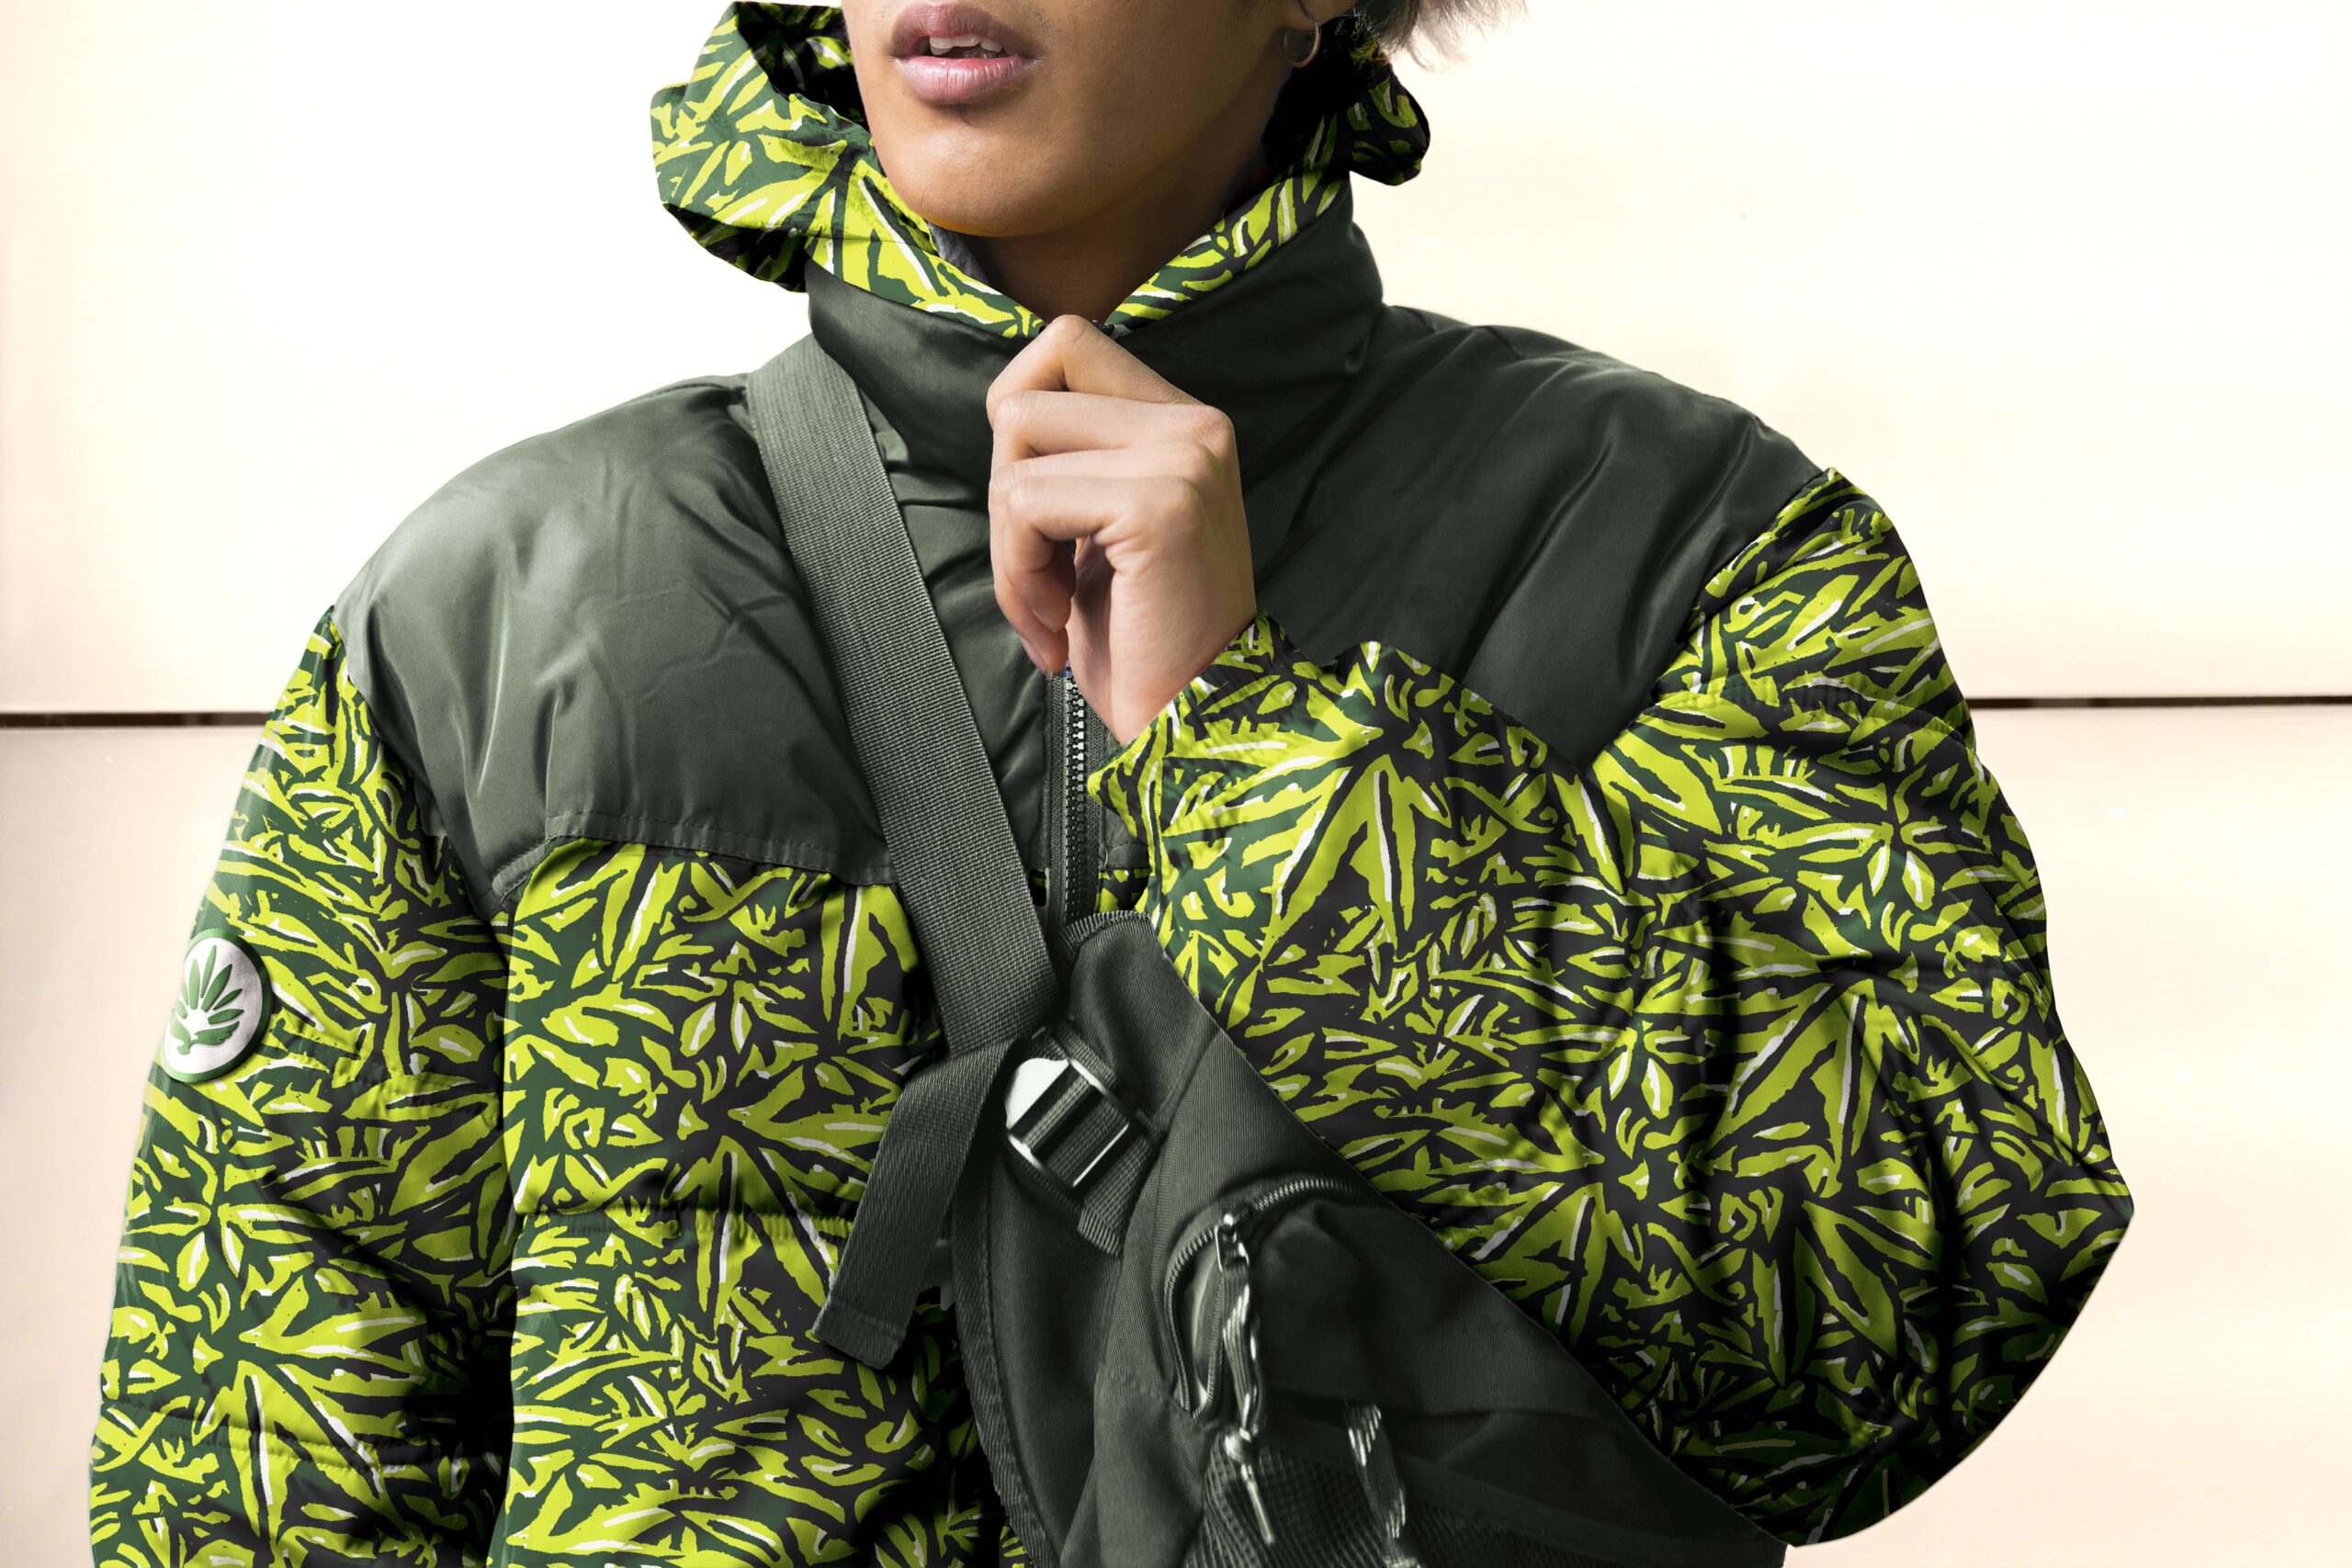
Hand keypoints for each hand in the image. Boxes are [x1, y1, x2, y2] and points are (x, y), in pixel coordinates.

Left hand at [985, 314, 1256, 748]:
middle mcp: (1195, 426)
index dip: (1018, 415)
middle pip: (1025, 396)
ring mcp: (1181, 459)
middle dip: (1004, 494)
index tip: (1035, 505)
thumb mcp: (1106, 523)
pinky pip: (1026, 502)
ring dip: (1008, 543)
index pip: (1068, 343)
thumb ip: (1077, 454)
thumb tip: (1007, 409)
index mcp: (1186, 424)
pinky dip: (1017, 571)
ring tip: (1050, 602)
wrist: (1193, 721)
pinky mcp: (1157, 505)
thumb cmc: (1142, 639)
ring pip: (1016, 449)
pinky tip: (1056, 620)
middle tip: (1039, 572)